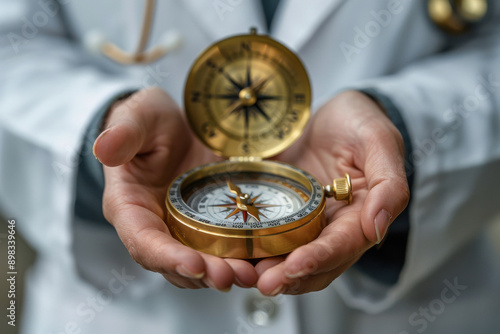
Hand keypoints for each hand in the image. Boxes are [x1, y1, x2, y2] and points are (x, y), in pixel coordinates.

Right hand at [93, 88, 257, 290]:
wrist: (176, 125)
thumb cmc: (150, 122)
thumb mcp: (138, 118)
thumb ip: (124, 133)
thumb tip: (103, 148)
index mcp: (131, 207)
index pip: (143, 242)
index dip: (167, 258)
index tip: (194, 265)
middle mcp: (156, 226)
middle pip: (175, 263)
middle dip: (202, 274)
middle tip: (230, 277)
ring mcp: (184, 229)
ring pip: (201, 263)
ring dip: (224, 273)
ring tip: (250, 275)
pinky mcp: (209, 226)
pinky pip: (223, 249)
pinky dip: (241, 258)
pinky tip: (262, 261)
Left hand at [255, 90, 409, 295]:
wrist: (330, 114)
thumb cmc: (359, 123)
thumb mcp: (379, 140)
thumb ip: (388, 183)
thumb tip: (378, 228)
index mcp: (360, 215)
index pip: (343, 245)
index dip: (320, 258)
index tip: (295, 265)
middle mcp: (332, 226)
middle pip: (314, 264)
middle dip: (290, 276)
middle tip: (264, 282)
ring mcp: (305, 222)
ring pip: (289, 258)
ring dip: (269, 270)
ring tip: (244, 275)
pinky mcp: (281, 213)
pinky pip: (267, 237)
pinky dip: (253, 249)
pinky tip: (233, 253)